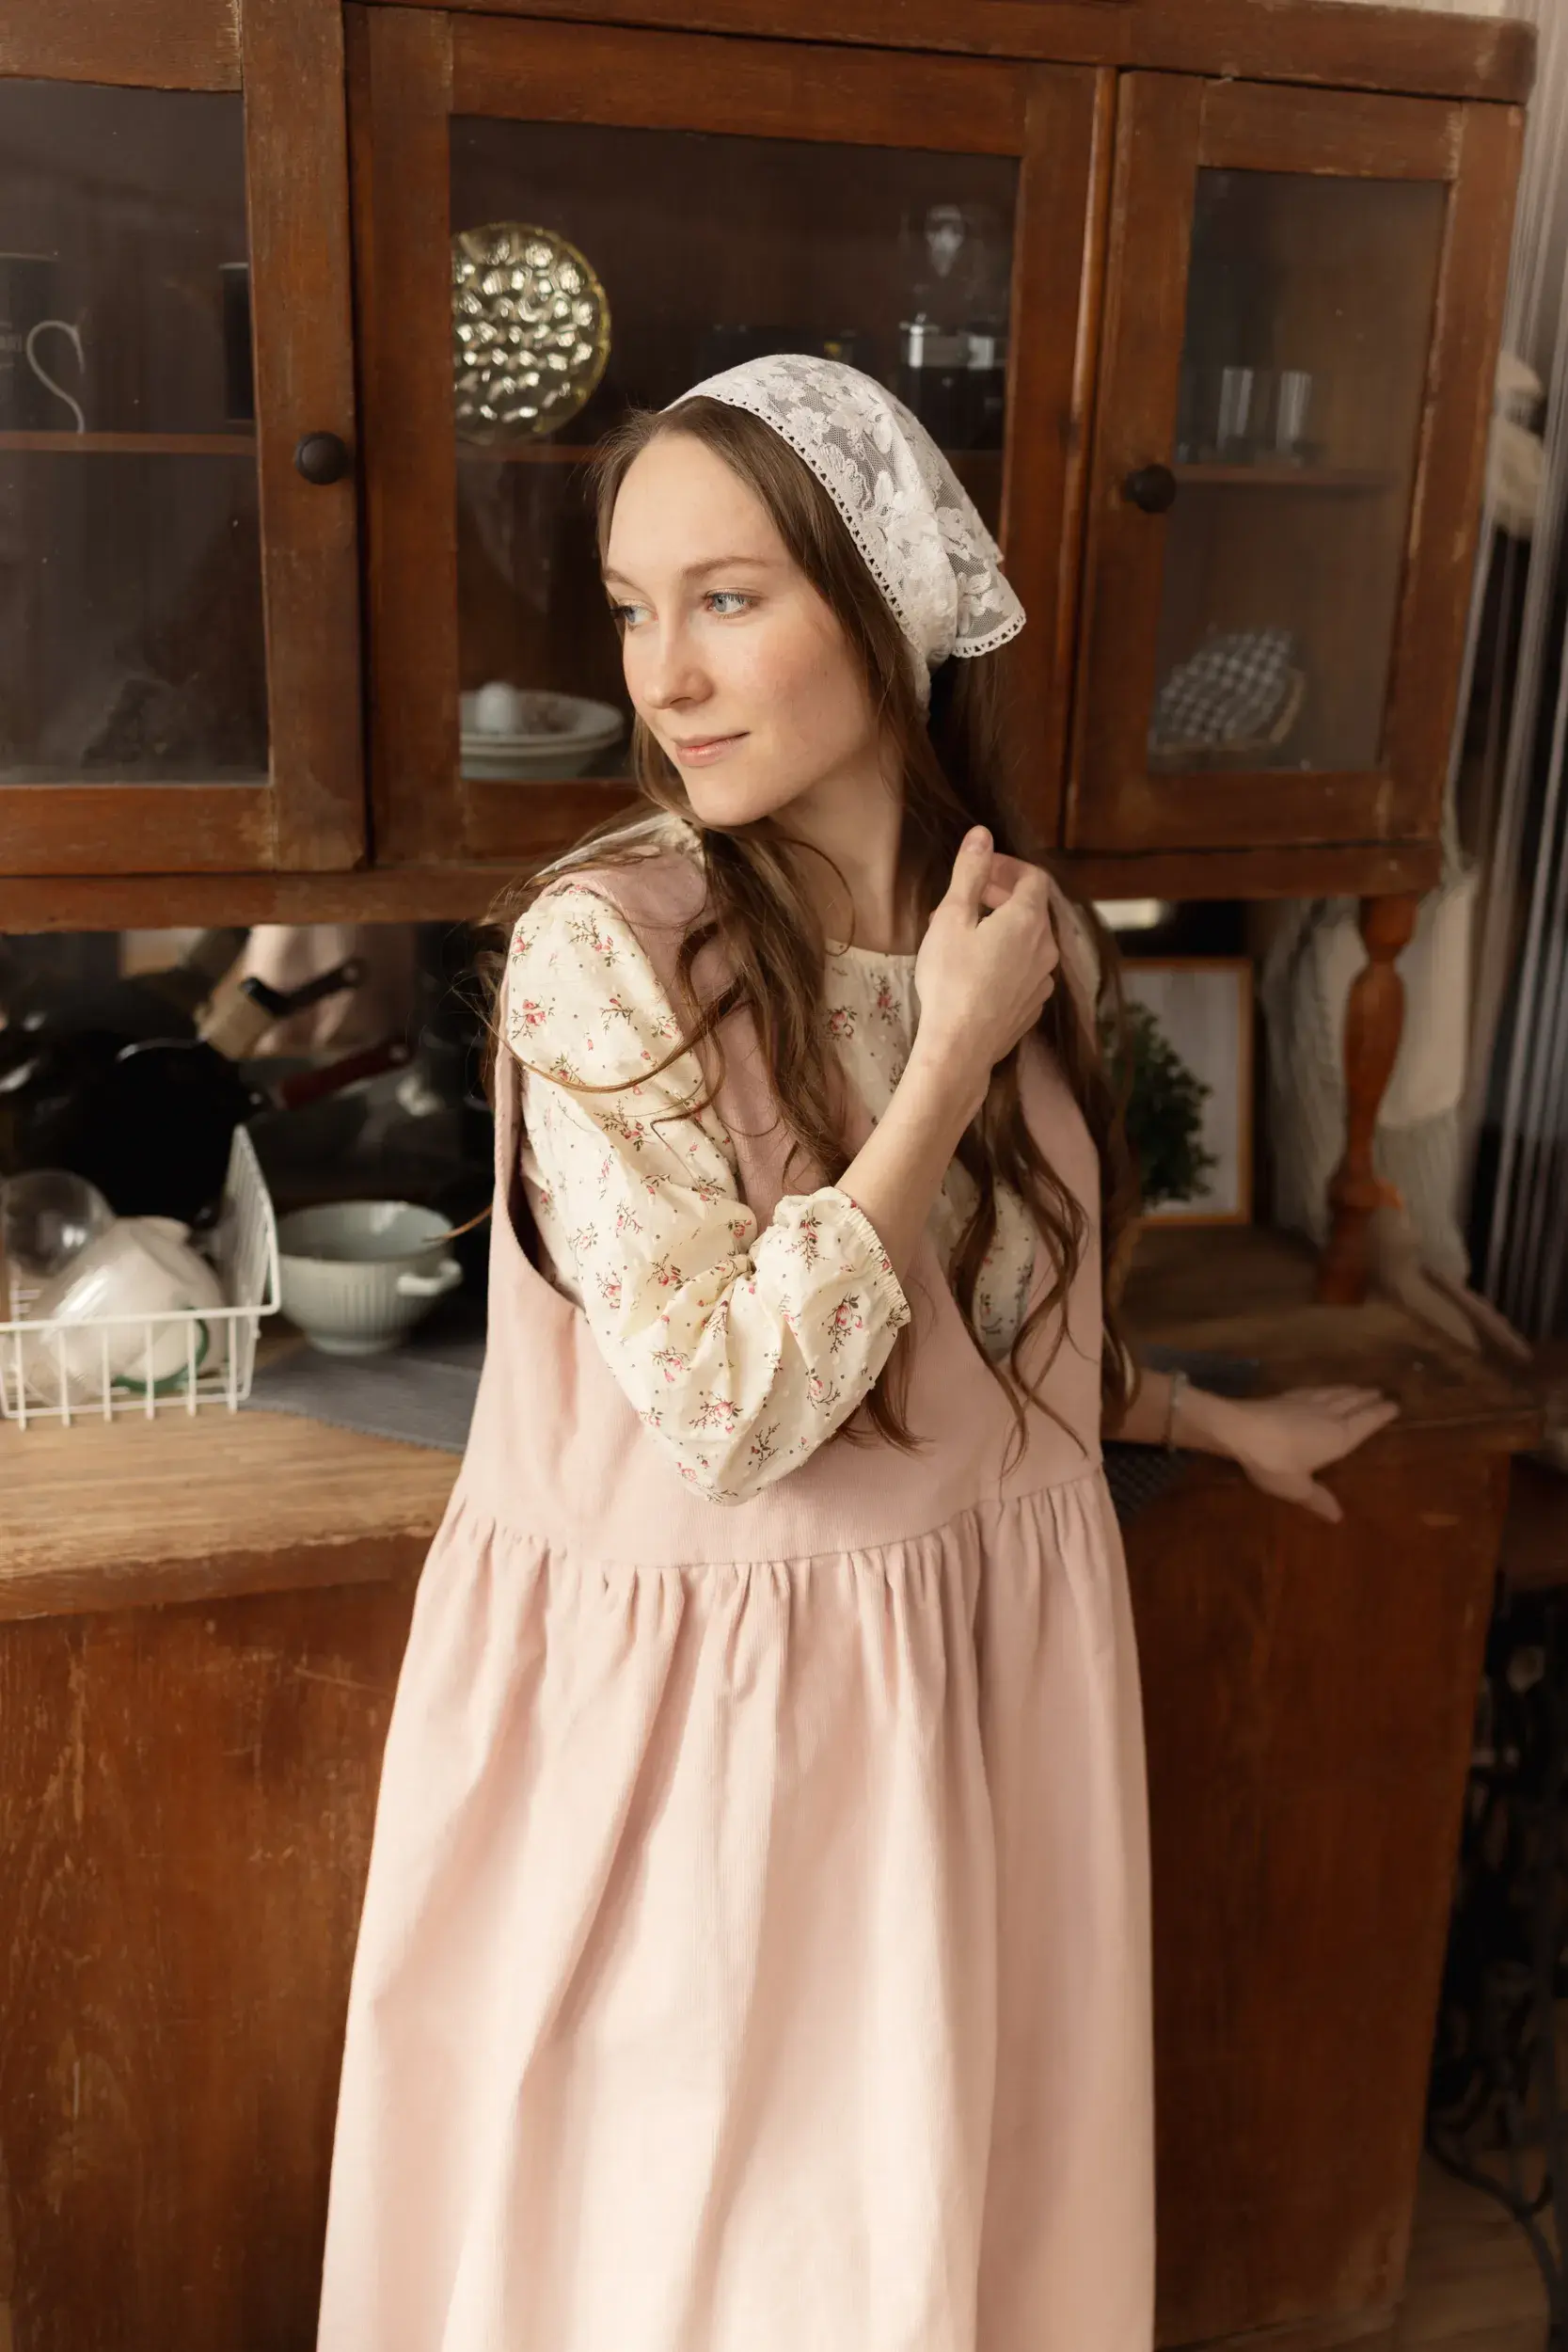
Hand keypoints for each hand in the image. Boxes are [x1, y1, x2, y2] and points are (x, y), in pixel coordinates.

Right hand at [912, 829, 1058, 1086]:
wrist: (959, 1048)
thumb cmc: (950, 980)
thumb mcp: (952, 918)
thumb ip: (969, 872)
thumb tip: (982, 834)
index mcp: (1028, 920)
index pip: (1034, 877)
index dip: (1008, 867)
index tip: (979, 870)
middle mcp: (1045, 948)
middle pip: (1033, 907)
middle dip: (1001, 895)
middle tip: (965, 900)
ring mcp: (1043, 980)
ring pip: (1029, 940)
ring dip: (1002, 928)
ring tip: (965, 936)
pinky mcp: (1033, 1006)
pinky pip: (1026, 969)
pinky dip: (1007, 957)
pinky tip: (978, 970)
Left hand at [1223, 1386, 1400, 1523]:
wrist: (1237, 1428)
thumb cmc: (1273, 1461)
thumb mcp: (1296, 1487)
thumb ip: (1317, 1498)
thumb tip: (1338, 1516)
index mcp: (1337, 1436)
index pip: (1365, 1422)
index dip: (1380, 1414)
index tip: (1394, 1406)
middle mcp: (1327, 1415)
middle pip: (1352, 1403)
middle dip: (1368, 1399)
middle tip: (1380, 1393)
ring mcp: (1305, 1402)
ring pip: (1334, 1393)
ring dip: (1349, 1391)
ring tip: (1358, 1389)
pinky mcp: (1285, 1397)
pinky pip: (1314, 1390)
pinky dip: (1325, 1389)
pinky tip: (1321, 1390)